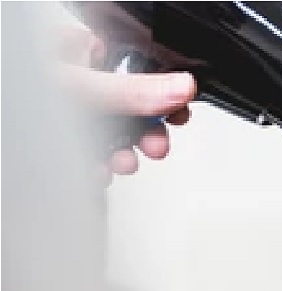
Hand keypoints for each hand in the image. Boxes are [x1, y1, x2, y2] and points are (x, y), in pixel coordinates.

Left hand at [57, 28, 195, 178]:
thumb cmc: (23, 92)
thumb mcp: (84, 88)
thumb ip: (133, 91)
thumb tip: (181, 88)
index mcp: (86, 52)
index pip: (140, 68)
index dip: (164, 93)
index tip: (178, 115)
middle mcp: (81, 78)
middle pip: (132, 106)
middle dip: (146, 133)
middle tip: (154, 147)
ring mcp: (73, 109)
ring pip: (115, 132)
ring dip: (124, 154)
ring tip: (121, 163)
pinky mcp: (65, 136)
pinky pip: (94, 150)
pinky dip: (99, 164)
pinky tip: (98, 170)